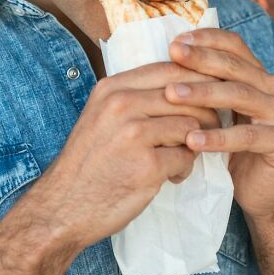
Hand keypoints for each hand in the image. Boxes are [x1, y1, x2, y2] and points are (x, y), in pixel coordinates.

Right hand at [33, 61, 222, 250]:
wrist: (63, 206)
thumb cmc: (88, 163)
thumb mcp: (102, 116)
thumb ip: (135, 97)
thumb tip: (186, 84)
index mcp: (112, 88)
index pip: (170, 68)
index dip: (198, 79)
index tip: (210, 94)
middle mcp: (121, 104)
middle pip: (187, 96)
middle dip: (204, 115)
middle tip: (201, 134)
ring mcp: (133, 134)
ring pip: (191, 126)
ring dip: (192, 145)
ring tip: (177, 159)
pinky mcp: (147, 165)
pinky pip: (186, 157)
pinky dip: (184, 169)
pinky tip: (170, 177)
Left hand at [165, 30, 273, 220]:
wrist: (255, 189)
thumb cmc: (225, 145)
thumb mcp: (210, 110)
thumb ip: (197, 84)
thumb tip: (161, 55)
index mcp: (255, 74)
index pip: (233, 45)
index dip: (206, 39)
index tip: (175, 42)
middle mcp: (271, 88)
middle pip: (235, 67)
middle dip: (201, 59)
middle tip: (172, 55)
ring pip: (241, 96)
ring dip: (204, 93)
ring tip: (171, 95)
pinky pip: (248, 136)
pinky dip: (219, 137)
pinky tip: (192, 139)